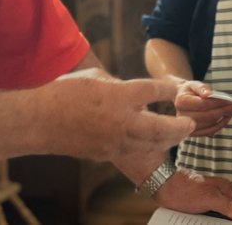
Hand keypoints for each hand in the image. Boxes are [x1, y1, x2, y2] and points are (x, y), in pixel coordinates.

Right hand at [33, 71, 194, 163]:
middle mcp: (123, 119)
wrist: (41, 121)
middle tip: (190, 123)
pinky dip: (147, 147)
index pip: (156, 92)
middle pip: (164, 127)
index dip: (170, 92)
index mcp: (120, 95)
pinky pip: (135, 151)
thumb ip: (119, 84)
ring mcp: (116, 140)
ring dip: (168, 140)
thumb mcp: (97, 77)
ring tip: (177, 134)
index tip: (178, 92)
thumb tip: (133, 89)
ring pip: (152, 145)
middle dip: (182, 127)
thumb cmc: (65, 93)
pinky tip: (151, 143)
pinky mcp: (108, 153)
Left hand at [154, 169, 231, 220]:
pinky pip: (207, 216)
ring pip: (218, 216)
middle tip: (215, 222)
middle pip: (230, 213)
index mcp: (225, 188)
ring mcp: (209, 198)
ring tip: (206, 222)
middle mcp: (219, 192)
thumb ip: (227, 205)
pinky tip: (201, 222)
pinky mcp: (200, 204)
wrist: (163, 186)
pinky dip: (205, 221)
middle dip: (225, 221)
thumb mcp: (209, 199)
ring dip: (214, 222)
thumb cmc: (183, 189)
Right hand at [174, 81, 231, 136]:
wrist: (183, 99)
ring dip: (222, 118)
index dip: (217, 103)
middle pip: (206, 116)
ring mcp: (187, 126)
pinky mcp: (193, 133)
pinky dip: (219, 126)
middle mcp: (182, 116)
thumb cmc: (190, 91)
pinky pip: (209, 132)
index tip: (230, 100)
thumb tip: (208, 94)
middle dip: (223, 110)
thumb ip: (201, 88)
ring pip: (209, 125)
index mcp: (181, 101)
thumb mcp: (194, 84)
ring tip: (231, 110)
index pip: (202, 104)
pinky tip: (225, 118)